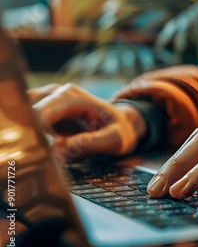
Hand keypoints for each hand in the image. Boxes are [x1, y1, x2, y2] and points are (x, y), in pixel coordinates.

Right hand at [32, 83, 146, 160]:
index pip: (40, 113)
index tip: (38, 151)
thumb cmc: (121, 131)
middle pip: (27, 112)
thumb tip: (56, 150)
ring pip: (23, 114)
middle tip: (36, 154)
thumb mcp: (115, 140)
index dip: (34, 132)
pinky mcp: (46, 107)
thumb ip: (89, 144)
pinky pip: (28, 118)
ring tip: (41, 148)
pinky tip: (43, 143)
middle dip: (29, 133)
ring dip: (29, 132)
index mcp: (73, 97)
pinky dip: (30, 132)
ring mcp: (50, 98)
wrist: (124, 124)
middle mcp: (58, 92)